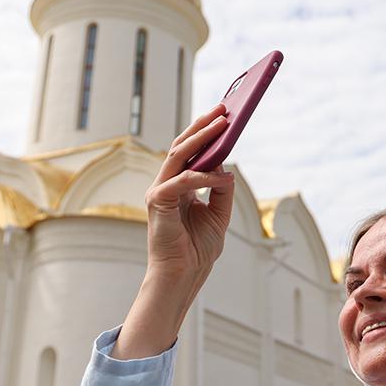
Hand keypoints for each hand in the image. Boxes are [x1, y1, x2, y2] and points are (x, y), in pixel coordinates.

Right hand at [112, 104, 234, 358]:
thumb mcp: (219, 215)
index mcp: (179, 185)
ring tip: (223, 124)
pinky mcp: (158, 202)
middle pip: (182, 145)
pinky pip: (183, 181)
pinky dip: (203, 177)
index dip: (205, 131)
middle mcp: (166, 184)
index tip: (224, 114)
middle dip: (203, 125)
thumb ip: (221, 190)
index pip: (190, 150)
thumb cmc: (197, 250)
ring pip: (178, 154)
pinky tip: (222, 175)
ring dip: (201, 137)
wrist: (183, 276)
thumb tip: (226, 165)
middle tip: (224, 109)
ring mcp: (159, 191)